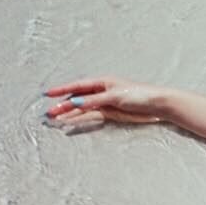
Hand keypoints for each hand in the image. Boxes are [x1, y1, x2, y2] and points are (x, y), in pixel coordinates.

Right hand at [43, 76, 164, 127]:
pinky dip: (80, 119)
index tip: (48, 94)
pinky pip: (91, 115)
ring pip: (82, 108)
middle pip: (77, 97)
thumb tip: (75, 102)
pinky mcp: (110, 113)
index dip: (62, 89)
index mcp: (102, 82)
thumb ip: (94, 100)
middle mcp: (101, 91)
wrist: (158, 105)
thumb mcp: (114, 96)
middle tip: (49, 113)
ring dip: (69, 113)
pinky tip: (70, 122)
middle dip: (63, 104)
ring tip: (55, 119)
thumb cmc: (140, 95)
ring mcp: (105, 103)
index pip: (77, 85)